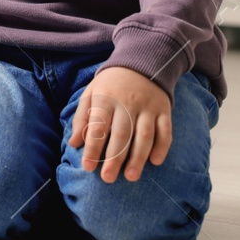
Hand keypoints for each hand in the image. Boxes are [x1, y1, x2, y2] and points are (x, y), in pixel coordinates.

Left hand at [69, 66, 171, 182]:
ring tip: (131, 177)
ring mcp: (147, 106)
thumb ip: (82, 118)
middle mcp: (127, 102)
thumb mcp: (91, 93)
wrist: (141, 62)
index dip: (92, 147)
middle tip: (108, 178)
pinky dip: (162, 146)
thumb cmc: (110, 84)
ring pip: (144, 134)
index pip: (98, 126)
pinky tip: (155, 161)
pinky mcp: (164, 110)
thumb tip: (74, 143)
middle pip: (122, 133)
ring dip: (138, 157)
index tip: (88, 167)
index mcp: (106, 98)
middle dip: (114, 158)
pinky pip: (166, 129)